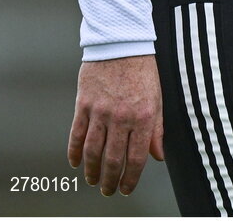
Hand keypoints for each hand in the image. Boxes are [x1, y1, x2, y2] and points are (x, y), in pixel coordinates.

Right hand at [67, 55, 163, 195]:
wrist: (121, 42)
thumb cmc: (142, 69)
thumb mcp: (158, 97)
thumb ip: (157, 129)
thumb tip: (158, 155)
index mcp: (144, 116)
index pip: (136, 158)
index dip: (130, 178)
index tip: (126, 188)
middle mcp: (122, 117)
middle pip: (112, 160)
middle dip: (110, 181)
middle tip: (108, 190)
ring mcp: (100, 111)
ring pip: (93, 152)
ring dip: (92, 172)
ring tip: (93, 180)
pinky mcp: (84, 104)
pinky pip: (76, 135)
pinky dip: (74, 153)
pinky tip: (76, 163)